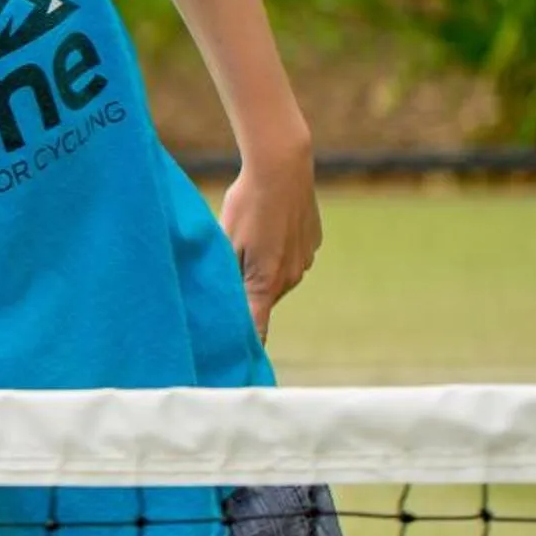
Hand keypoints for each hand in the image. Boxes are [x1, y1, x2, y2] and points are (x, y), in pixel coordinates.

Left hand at [220, 159, 321, 341]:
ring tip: (249, 240)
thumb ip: (227, 279)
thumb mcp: (226, 242)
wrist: (282, 169)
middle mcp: (290, 279)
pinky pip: (291, 258)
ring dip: (262, 269)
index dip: (248, 344)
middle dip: (246, 294)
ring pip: (277, 277)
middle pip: (262, 298)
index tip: (240, 366)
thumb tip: (222, 307)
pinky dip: (278, 251)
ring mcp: (305, 261)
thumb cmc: (245, 204)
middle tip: (229, 272)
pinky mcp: (313, 245)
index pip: (256, 327)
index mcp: (265, 283)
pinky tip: (268, 228)